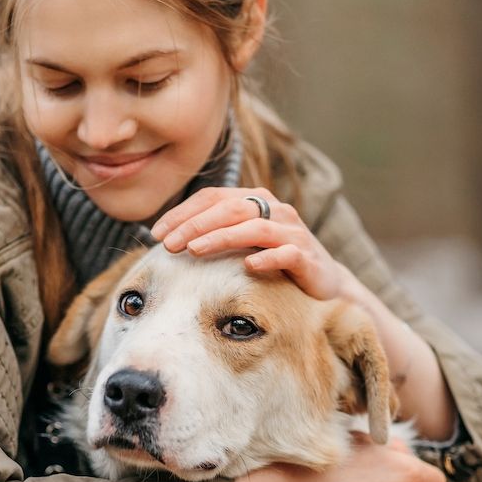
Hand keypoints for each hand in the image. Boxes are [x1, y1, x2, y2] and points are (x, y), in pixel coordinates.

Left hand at [152, 186, 350, 300]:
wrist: (324, 284)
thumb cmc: (274, 262)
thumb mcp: (242, 243)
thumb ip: (214, 234)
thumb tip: (167, 239)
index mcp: (255, 201)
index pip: (213, 198)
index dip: (183, 213)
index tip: (157, 233)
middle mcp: (275, 210)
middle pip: (230, 209)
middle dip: (195, 225)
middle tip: (169, 244)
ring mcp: (293, 232)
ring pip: (254, 228)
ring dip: (222, 238)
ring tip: (195, 251)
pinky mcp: (308, 257)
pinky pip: (286, 253)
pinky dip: (267, 258)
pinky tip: (247, 267)